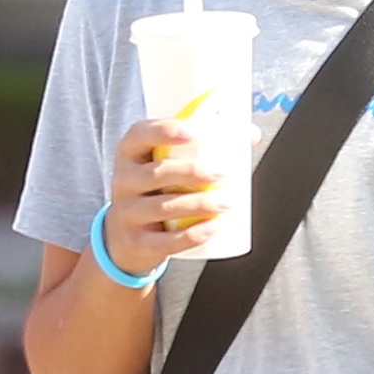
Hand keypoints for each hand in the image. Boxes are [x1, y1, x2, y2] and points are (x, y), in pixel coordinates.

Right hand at [100, 117, 233, 279]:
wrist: (125, 239)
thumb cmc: (155, 192)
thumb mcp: (164, 166)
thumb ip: (203, 147)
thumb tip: (250, 134)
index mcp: (130, 154)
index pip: (139, 135)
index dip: (163, 131)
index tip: (193, 132)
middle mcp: (122, 181)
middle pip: (156, 173)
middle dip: (192, 172)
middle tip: (222, 174)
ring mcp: (126, 213)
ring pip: (163, 207)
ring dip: (200, 204)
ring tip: (227, 203)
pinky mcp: (137, 242)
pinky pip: (166, 240)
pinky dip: (193, 234)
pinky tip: (214, 227)